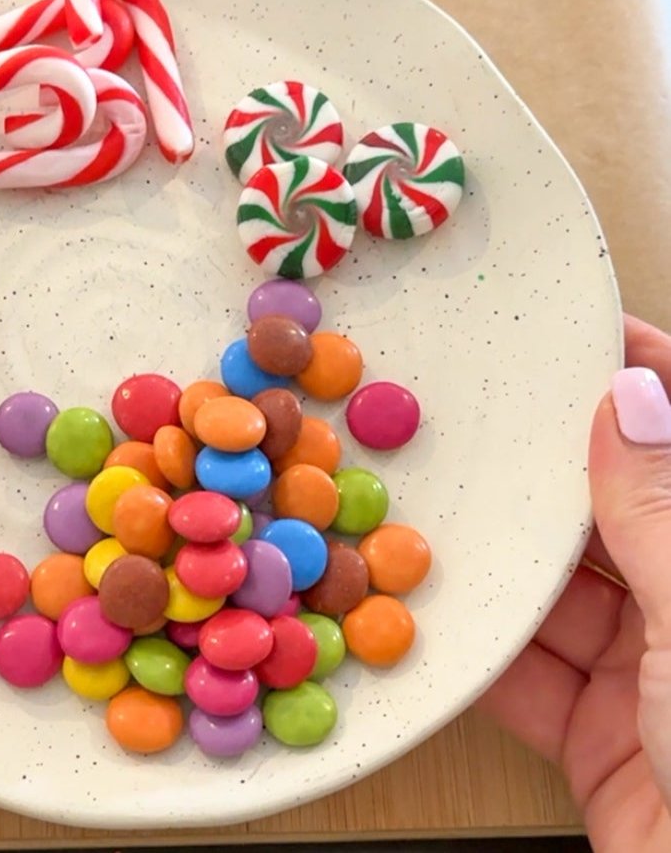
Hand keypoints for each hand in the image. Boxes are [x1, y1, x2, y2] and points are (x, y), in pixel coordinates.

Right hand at [481, 315, 670, 851]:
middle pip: (615, 519)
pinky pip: (528, 677)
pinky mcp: (603, 744)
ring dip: (499, 562)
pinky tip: (428, 611)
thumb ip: (658, 515)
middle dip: (546, 473)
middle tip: (478, 415)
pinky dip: (477, 649)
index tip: (580, 332)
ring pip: (560, 594)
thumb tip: (630, 394)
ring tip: (431, 504)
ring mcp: (653, 682)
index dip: (646, 382)